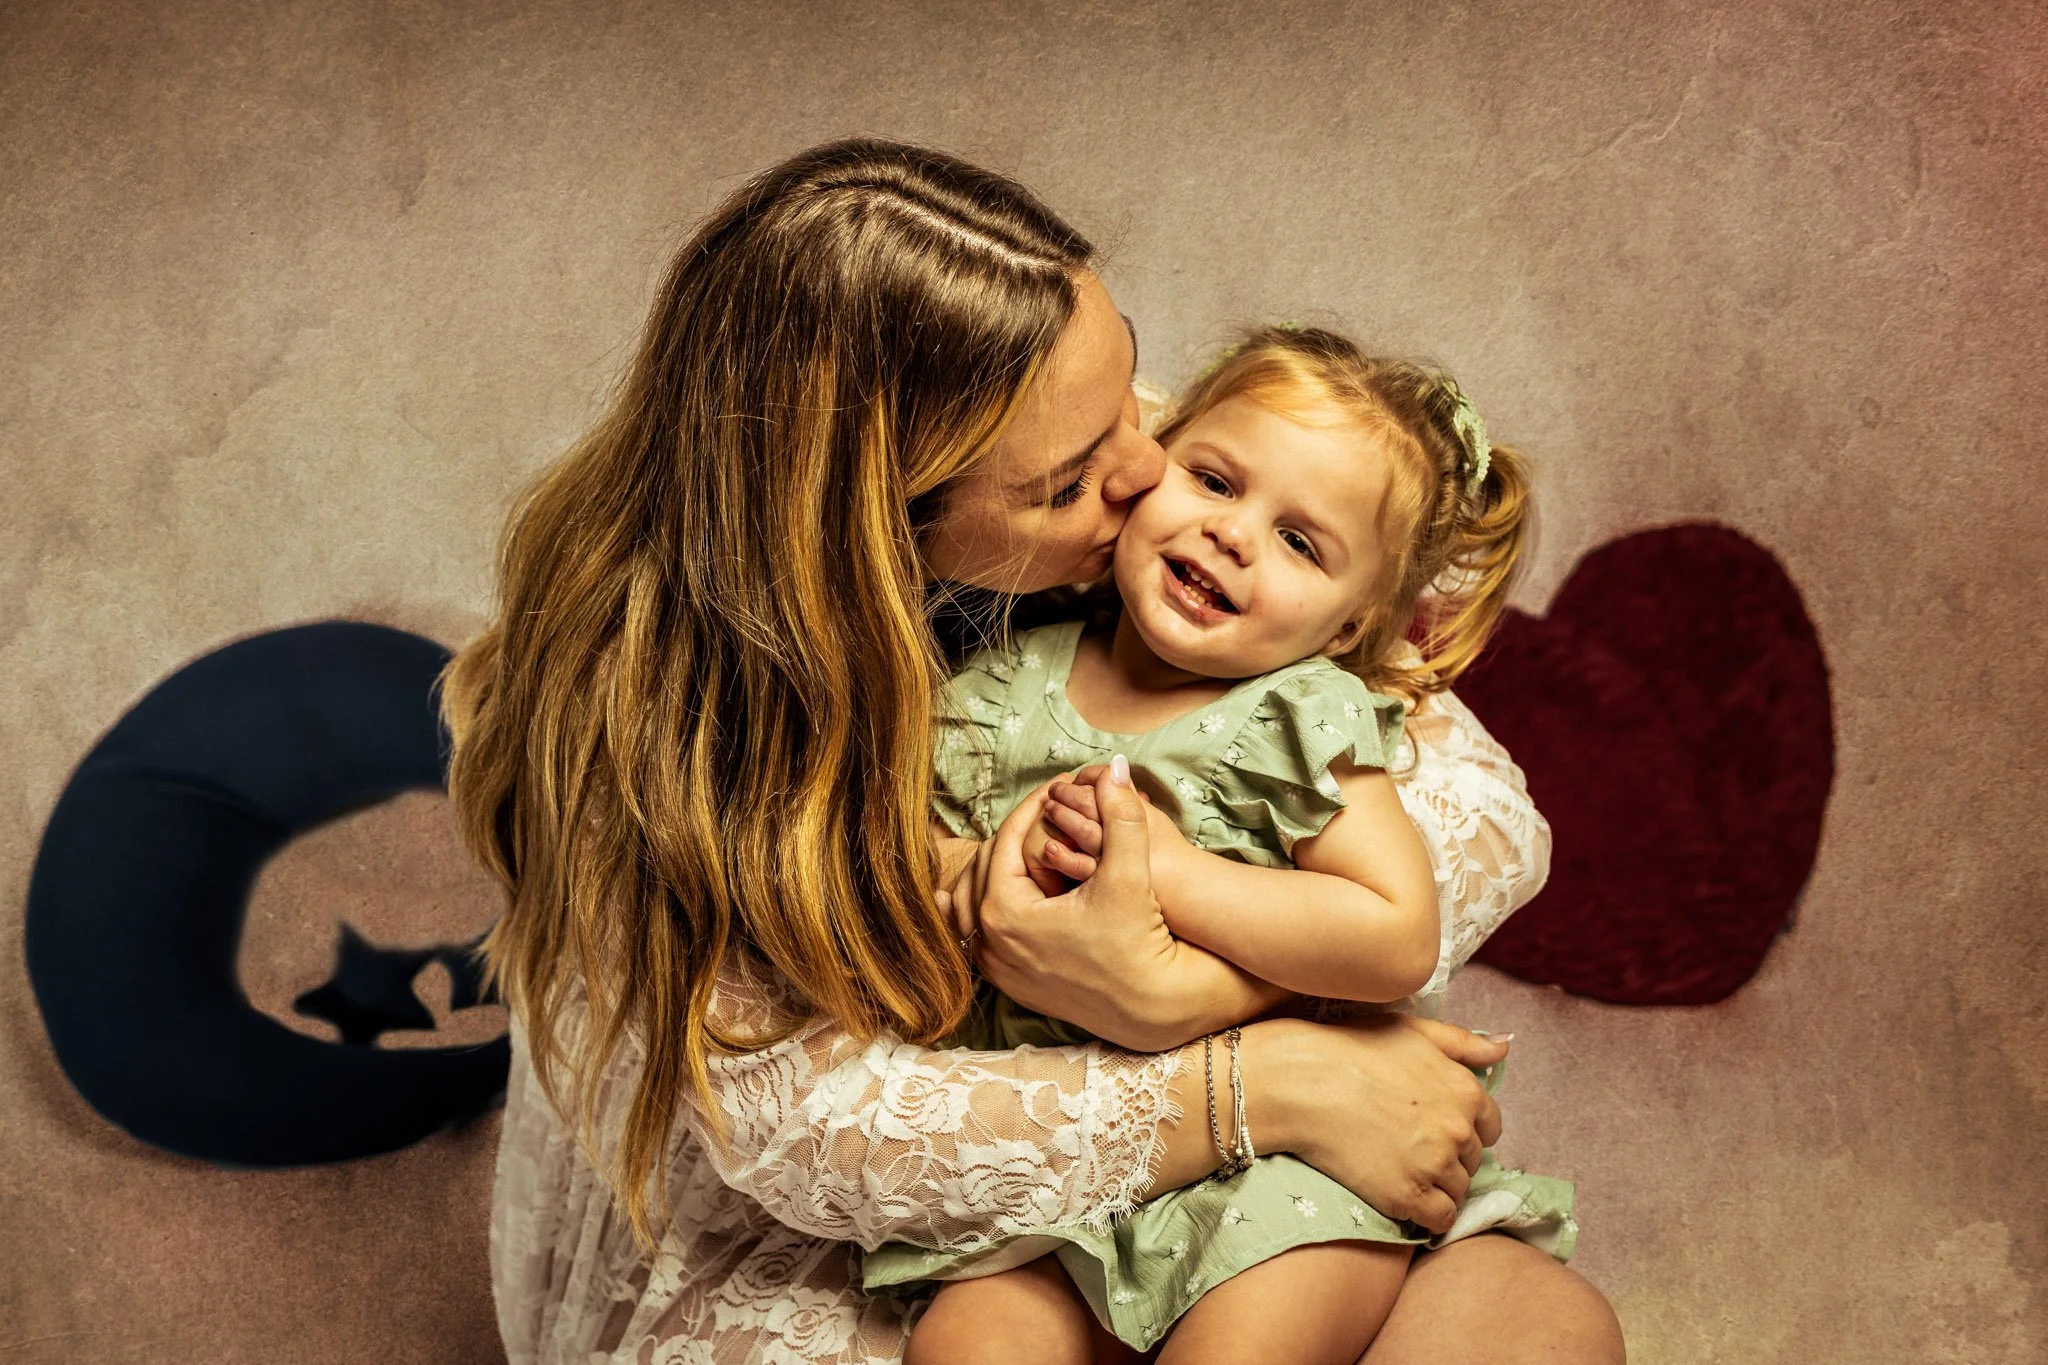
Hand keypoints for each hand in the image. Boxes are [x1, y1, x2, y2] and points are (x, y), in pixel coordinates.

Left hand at [967, 759, 1186, 1046]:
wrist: (1151, 1009)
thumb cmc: (1140, 944)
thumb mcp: (1130, 877)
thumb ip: (1120, 818)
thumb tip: (1113, 768)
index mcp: (1003, 912)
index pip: (1005, 840)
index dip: (1033, 805)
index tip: (1058, 786)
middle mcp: (989, 943)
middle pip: (984, 866)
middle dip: (1015, 834)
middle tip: (1047, 810)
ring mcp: (996, 967)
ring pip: (971, 901)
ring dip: (993, 868)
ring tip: (1023, 842)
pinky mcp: (1009, 983)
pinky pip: (977, 934)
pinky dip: (985, 905)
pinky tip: (993, 888)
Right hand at [1242, 1014, 1508, 1235]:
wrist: (1301, 1082)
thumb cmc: (1351, 1048)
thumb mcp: (1412, 1030)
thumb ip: (1462, 1042)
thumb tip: (1504, 1050)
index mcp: (1465, 1090)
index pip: (1489, 1127)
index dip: (1464, 1129)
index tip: (1435, 1129)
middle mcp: (1458, 1130)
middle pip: (1472, 1160)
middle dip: (1449, 1156)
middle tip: (1410, 1148)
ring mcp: (1434, 1165)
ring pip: (1458, 1190)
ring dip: (1438, 1186)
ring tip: (1402, 1171)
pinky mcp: (1408, 1196)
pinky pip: (1439, 1219)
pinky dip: (1428, 1215)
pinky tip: (1404, 1199)